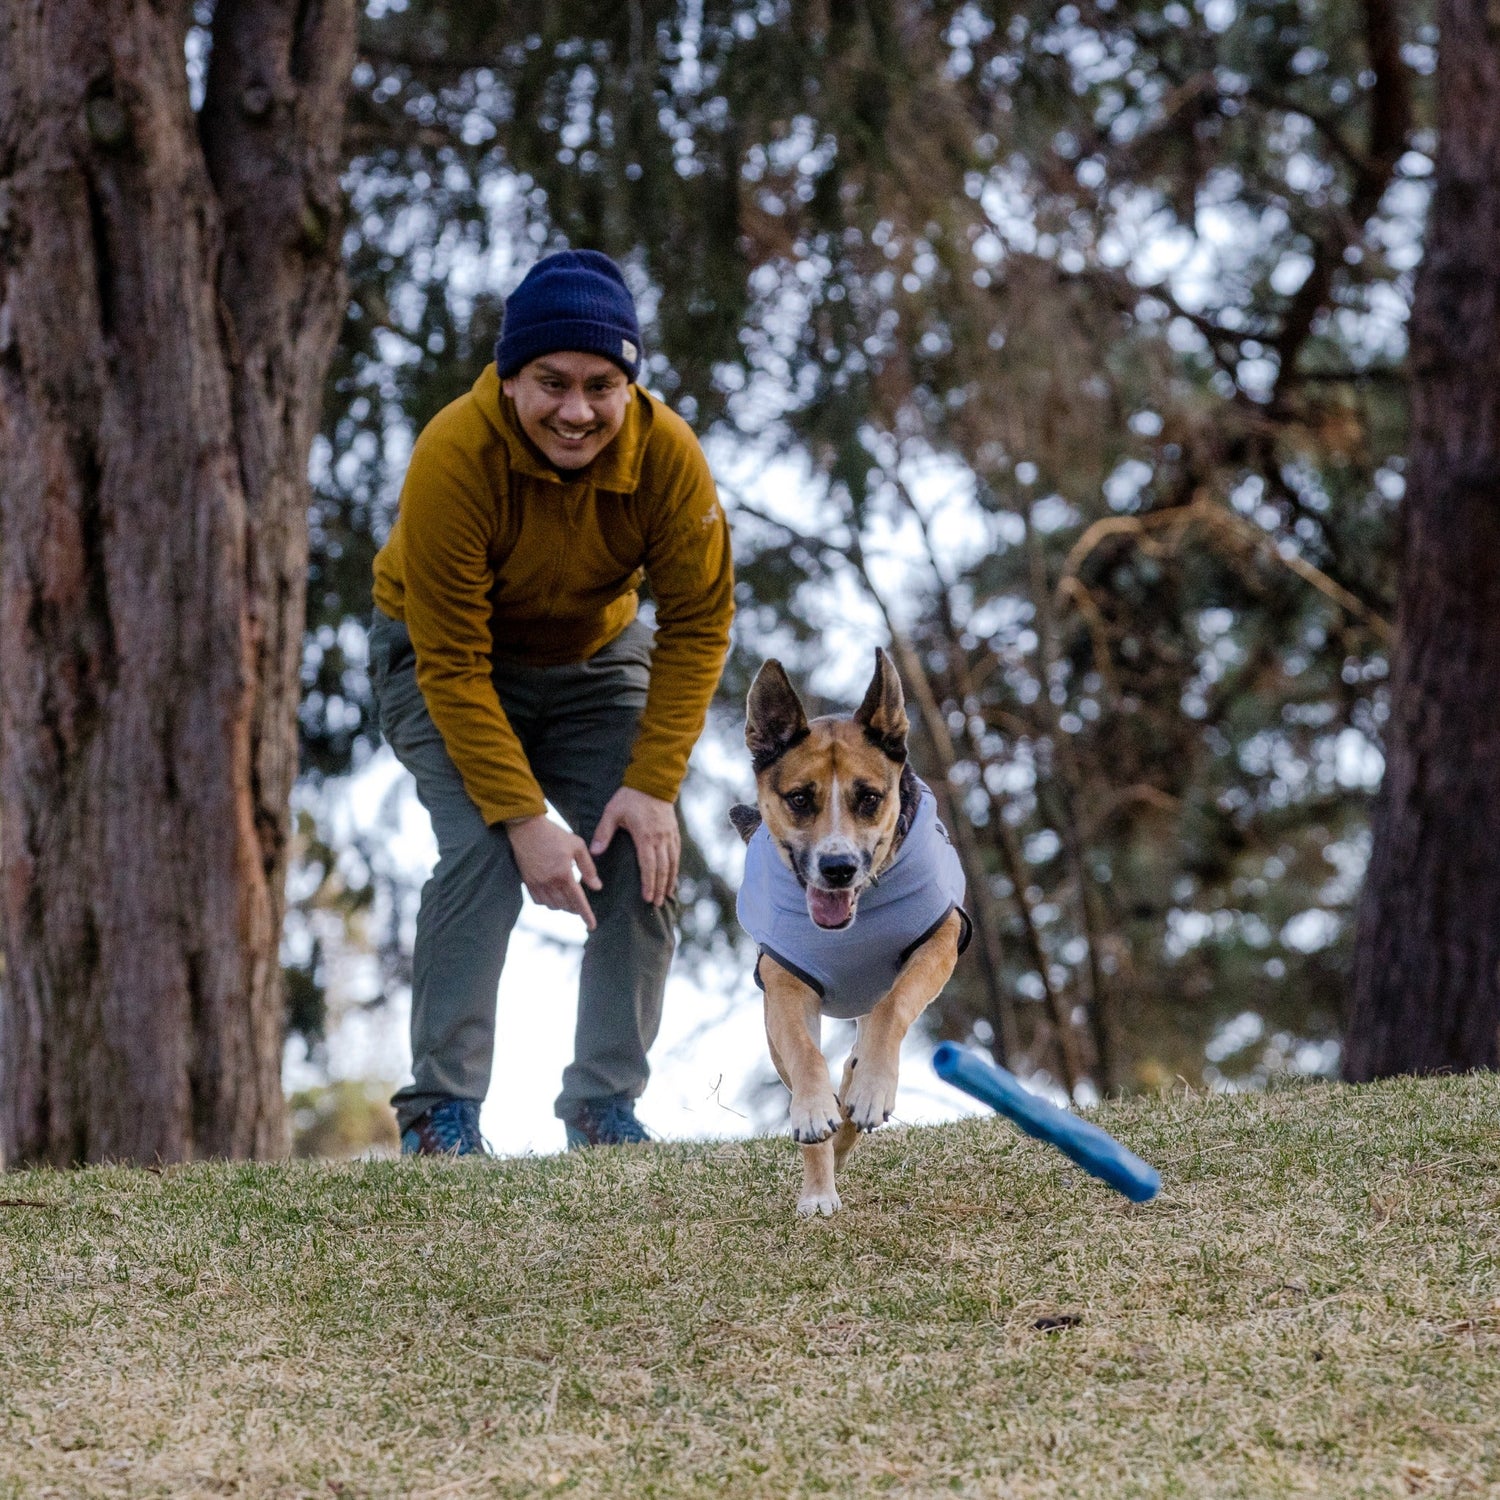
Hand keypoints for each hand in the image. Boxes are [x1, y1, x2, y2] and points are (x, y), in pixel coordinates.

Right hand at [505, 815, 601, 931]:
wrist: (526, 828)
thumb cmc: (554, 834)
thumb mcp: (577, 846)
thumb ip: (588, 868)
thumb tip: (597, 886)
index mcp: (564, 875)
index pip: (578, 901)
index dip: (586, 915)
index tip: (592, 926)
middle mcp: (550, 883)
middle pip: (566, 906)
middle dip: (576, 908)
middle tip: (581, 905)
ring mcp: (537, 884)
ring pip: (552, 906)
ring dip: (562, 906)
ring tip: (569, 898)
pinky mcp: (527, 882)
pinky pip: (539, 901)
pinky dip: (548, 902)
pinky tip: (553, 894)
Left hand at [590, 787, 679, 905]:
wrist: (653, 781)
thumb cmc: (630, 797)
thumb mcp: (612, 812)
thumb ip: (603, 833)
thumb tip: (594, 852)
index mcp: (645, 836)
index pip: (648, 865)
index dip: (648, 883)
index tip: (647, 898)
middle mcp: (660, 839)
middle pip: (662, 869)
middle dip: (659, 888)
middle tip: (656, 904)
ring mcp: (669, 836)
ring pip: (672, 863)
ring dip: (669, 881)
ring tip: (666, 896)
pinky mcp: (674, 832)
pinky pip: (677, 854)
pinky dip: (675, 868)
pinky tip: (673, 877)